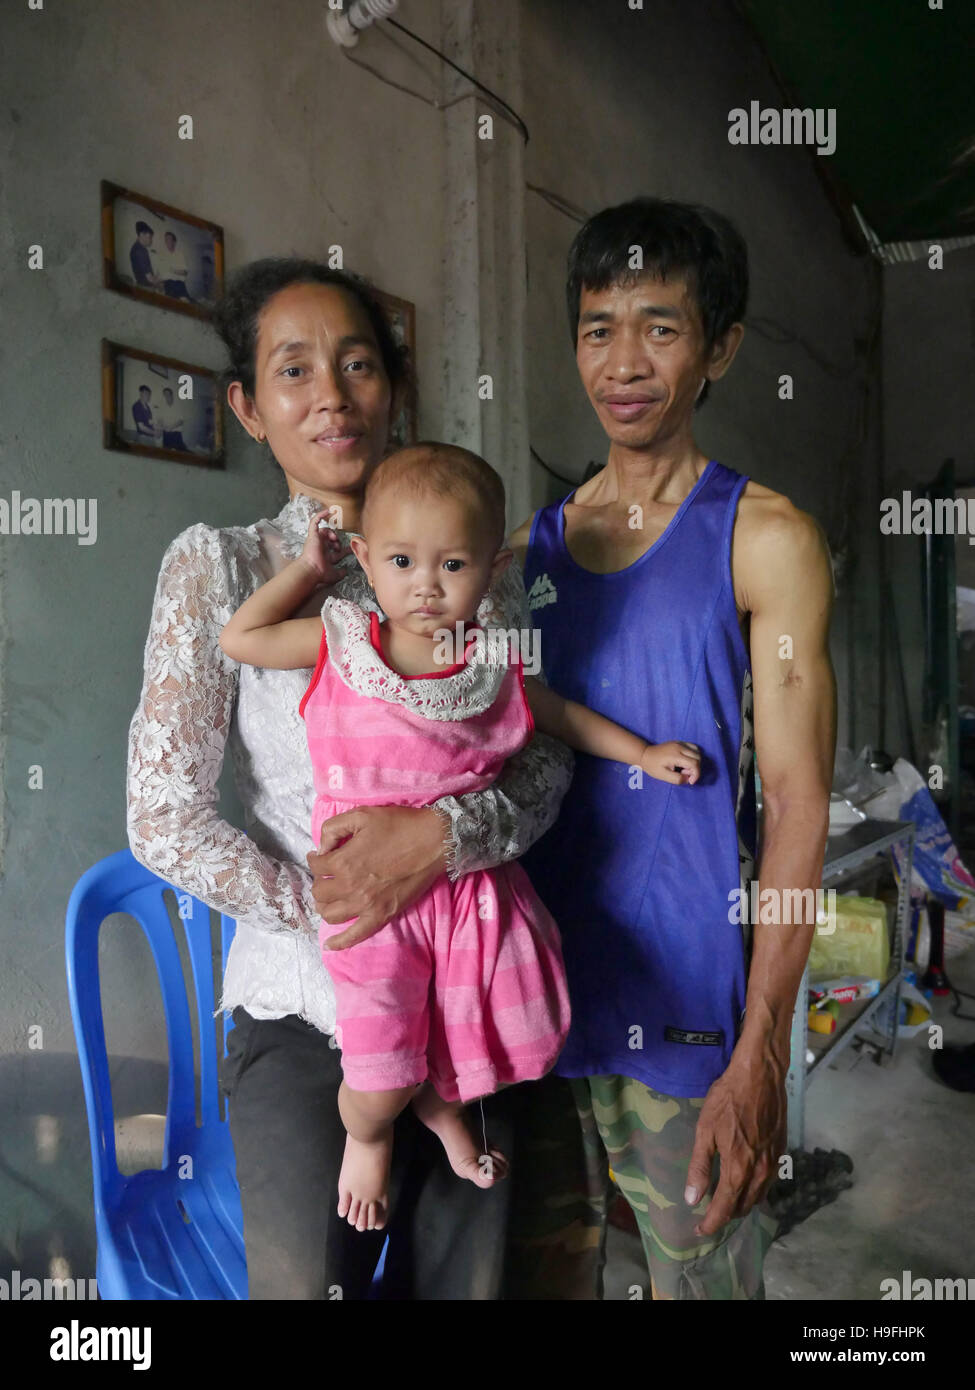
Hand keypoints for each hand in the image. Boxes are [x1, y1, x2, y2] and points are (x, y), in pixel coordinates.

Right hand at [301, 509, 351, 585]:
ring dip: (332, 533)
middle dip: (337, 541)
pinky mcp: (312, 535)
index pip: (335, 550)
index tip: (350, 549)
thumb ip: (341, 573)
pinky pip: (315, 521)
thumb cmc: (320, 573)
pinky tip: (328, 510)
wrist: (312, 570)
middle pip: (330, 539)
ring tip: (334, 539)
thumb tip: (346, 571)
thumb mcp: (334, 575)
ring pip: (324, 530)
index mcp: (325, 556)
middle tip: (338, 547)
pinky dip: (320, 515)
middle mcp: (320, 547)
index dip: (343, 549)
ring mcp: (316, 541)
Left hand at [306, 804, 449, 948]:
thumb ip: (333, 828)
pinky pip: (356, 936)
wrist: (434, 841)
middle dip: (320, 881)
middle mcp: (350, 887)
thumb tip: (322, 849)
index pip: (316, 866)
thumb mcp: (361, 815)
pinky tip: (329, 944)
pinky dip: (340, 942)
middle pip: (319, 892)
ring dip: (325, 905)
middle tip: (330, 874)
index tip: (322, 856)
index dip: (316, 859)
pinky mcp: (382, 915)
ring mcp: (366, 905)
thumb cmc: (399, 825)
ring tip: (331, 896)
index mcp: (343, 861)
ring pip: (330, 914)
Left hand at [640, 740, 699, 784]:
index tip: (690, 781)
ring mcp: (680, 743)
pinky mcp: (679, 742)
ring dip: (695, 761)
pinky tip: (684, 761)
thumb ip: (677, 779)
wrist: (645, 754)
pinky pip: (692, 747)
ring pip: (697, 751)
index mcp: (676, 755)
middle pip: (698, 757)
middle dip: (695, 769)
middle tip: (684, 774)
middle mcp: (680, 746)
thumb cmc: (652, 766)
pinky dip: (693, 755)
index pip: (695, 763)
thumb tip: (688, 779)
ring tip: (684, 768)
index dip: (696, 774)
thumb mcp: (663, 776)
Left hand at [684, 1056, 786, 1235]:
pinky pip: (768, 1182)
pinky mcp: (781, 1151)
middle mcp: (760, 1172)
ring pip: (758, 1196)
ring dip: (742, 1204)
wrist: (761, 1076)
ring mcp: (773, 1162)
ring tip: (726, 1203)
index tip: (700, 1231)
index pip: (725, 1208)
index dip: (712, 1223)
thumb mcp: (705, 1129)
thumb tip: (692, 1198)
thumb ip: (700, 1166)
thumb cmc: (728, 1099)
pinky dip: (756, 1190)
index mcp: (738, 1169)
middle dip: (726, 1215)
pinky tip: (746, 1182)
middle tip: (710, 1215)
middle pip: (744, 1206)